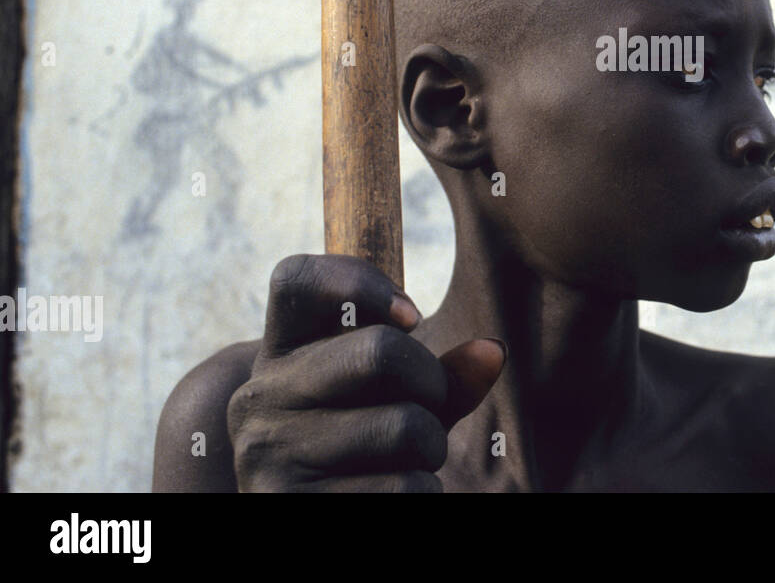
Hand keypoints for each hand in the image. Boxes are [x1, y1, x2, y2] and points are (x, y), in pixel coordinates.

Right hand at [227, 253, 505, 490]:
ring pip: (406, 427)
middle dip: (433, 382)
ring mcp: (266, 456)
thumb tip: (493, 351)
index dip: (362, 282)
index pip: (296, 280)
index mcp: (279, 353)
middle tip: (428, 407)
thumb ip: (441, 372)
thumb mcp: (396, 398)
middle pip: (380, 351)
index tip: (412, 316)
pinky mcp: (289, 506)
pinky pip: (407, 488)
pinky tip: (388, 495)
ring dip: (432, 447)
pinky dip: (422, 493)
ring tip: (405, 462)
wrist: (314, 516)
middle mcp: (258, 398)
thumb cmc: (367, 448)